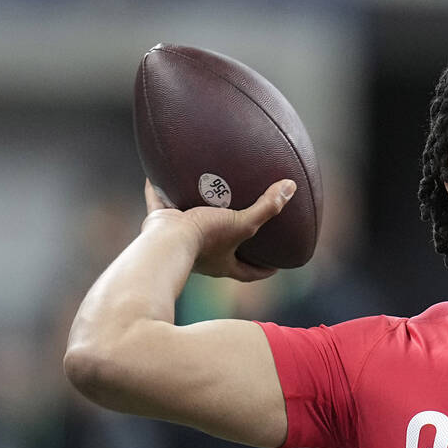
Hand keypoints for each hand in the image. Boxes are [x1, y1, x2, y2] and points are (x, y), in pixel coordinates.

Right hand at [141, 178, 287, 280]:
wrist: (166, 240)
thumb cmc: (206, 238)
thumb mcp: (243, 223)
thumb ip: (267, 207)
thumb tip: (291, 188)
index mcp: (222, 263)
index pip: (248, 272)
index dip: (263, 270)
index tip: (276, 267)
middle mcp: (201, 256)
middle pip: (220, 252)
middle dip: (229, 242)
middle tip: (241, 229)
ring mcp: (179, 242)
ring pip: (189, 229)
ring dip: (196, 215)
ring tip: (203, 199)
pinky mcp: (159, 225)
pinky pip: (158, 204)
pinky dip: (157, 191)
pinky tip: (156, 175)